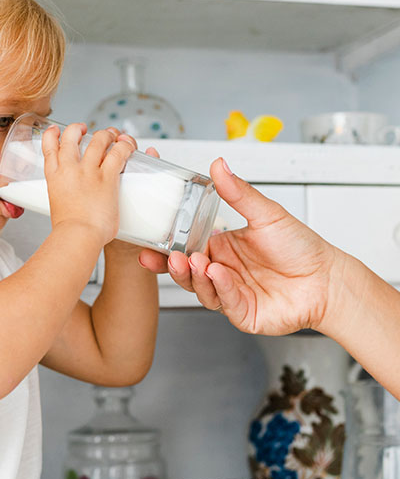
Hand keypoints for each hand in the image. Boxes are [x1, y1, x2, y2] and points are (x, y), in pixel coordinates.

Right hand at [41, 123, 135, 246]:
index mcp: (54, 177)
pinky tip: (128, 146)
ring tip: (113, 135)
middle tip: (87, 130)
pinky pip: (119, 153)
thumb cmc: (68, 231)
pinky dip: (125, 146)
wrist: (76, 236)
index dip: (53, 134)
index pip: (49, 146)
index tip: (57, 130)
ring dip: (107, 134)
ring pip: (98, 139)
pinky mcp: (107, 177)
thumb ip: (66, 202)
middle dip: (80, 128)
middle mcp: (69, 169)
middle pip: (72, 135)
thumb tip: (75, 209)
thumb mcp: (57, 209)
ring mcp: (89, 171)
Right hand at [138, 157, 339, 334]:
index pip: (184, 249)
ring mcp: (230, 295)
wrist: (328, 279)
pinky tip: (220, 275)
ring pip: (200, 289)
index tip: (149, 243)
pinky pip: (225, 302)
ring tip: (196, 262)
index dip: (165, 250)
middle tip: (169, 257)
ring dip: (195, 277)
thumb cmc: (301, 248)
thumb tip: (219, 165)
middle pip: (186, 273)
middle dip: (173, 267)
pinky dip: (221, 288)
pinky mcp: (242, 313)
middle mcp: (222, 272)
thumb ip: (238, 193)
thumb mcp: (267, 214)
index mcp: (221, 249)